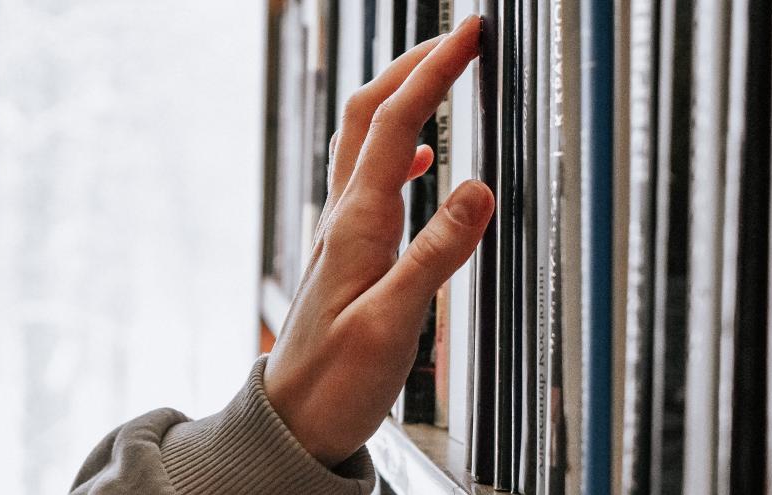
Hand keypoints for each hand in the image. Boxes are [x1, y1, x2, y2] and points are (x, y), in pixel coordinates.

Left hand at [263, 15, 492, 467]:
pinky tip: (420, 160)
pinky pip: (368, 179)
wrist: (294, 418)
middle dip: (413, 66)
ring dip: (401, 98)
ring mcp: (343, 230)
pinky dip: (397, 150)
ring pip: (364, 140)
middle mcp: (344, 217)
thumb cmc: (336, 380)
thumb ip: (435, 255)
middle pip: (370, 114)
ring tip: (439, 77)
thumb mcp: (392, 323)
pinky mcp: (348, 249)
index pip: (396, 124)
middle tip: (458, 39)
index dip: (432, 72)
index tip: (468, 36)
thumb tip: (477, 189)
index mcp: (357, 225)